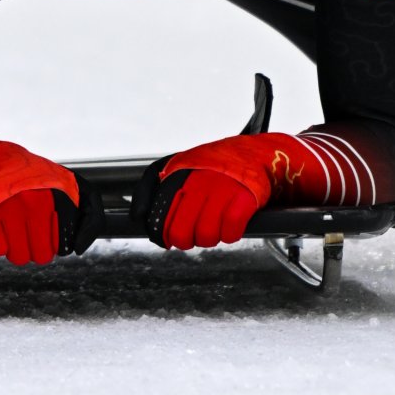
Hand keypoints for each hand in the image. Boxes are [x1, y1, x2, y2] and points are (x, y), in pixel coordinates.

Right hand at [0, 138, 96, 264]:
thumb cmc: (35, 178)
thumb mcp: (73, 186)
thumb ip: (91, 217)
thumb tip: (78, 249)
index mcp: (60, 197)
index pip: (63, 246)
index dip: (55, 243)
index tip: (48, 229)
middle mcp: (36, 202)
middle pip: (41, 256)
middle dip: (36, 248)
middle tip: (28, 230)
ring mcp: (10, 208)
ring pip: (19, 256)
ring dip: (16, 248)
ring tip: (12, 227)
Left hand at [131, 136, 279, 248]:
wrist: (257, 153)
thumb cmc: (215, 165)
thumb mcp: (179, 167)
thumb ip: (154, 189)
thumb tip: (137, 218)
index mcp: (180, 175)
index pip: (161, 217)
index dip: (163, 235)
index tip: (168, 239)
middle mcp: (199, 182)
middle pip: (181, 232)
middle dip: (186, 241)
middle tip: (193, 236)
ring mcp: (222, 190)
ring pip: (205, 235)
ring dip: (210, 239)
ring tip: (215, 228)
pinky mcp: (244, 199)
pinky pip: (230, 231)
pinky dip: (230, 235)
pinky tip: (230, 227)